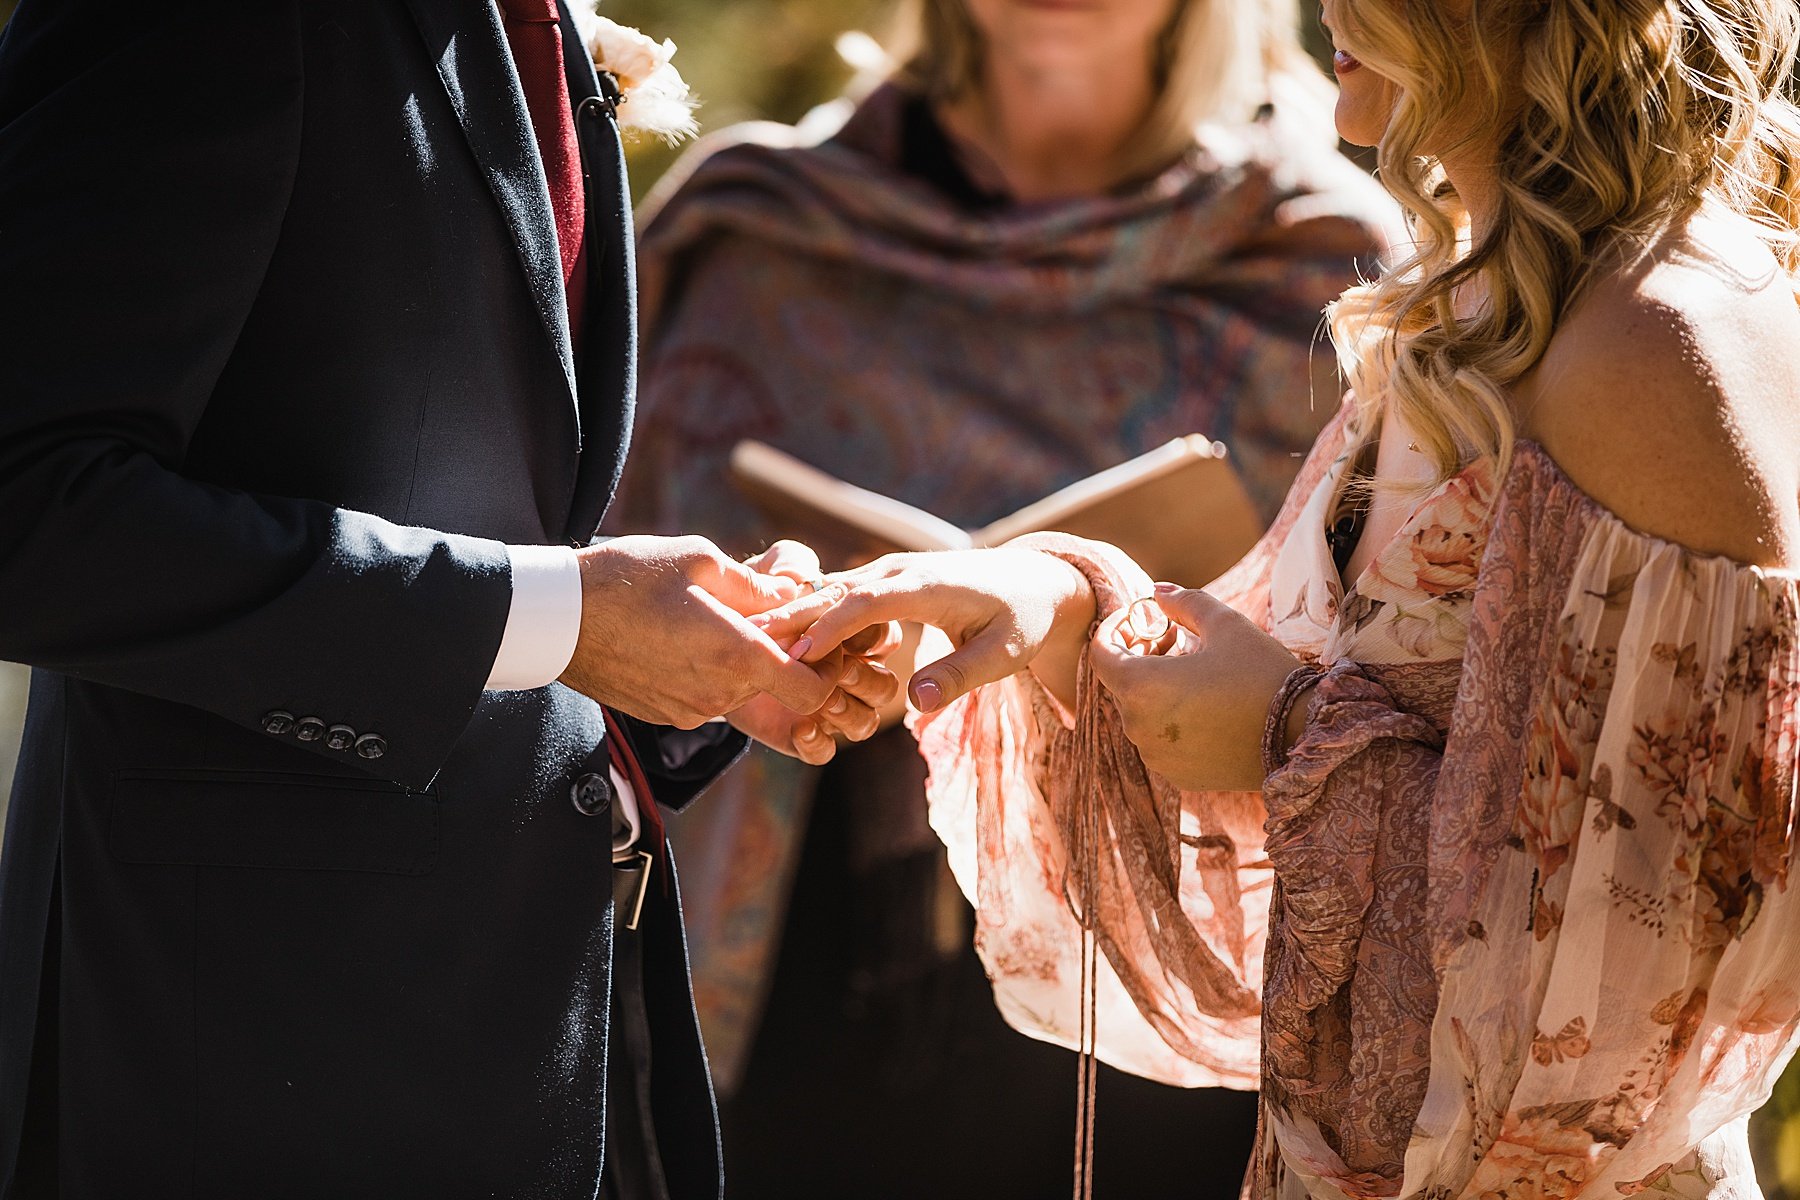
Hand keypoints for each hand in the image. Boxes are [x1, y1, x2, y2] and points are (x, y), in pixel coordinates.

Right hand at [558, 535, 834, 726]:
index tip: (812, 639)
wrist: (557, 617)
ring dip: (739, 665)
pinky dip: (707, 675)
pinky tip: (680, 641)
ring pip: (740, 693)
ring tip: (710, 623)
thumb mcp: (700, 560)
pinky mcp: (665, 715)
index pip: (812, 692)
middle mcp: (718, 694)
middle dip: (778, 657)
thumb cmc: (628, 578)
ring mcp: (690, 710)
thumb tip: (796, 595)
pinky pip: (706, 699)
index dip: (823, 669)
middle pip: (776, 689)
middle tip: (759, 617)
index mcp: (736, 654)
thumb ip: (758, 586)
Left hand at [731, 539, 901, 762]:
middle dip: (866, 679)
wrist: (703, 642)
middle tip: (838, 670)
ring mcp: (824, 707)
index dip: (874, 639)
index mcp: (848, 634)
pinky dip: (818, 743)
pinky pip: (824, 751)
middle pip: (884, 687)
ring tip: (821, 700)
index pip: (884, 638)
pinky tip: (800, 728)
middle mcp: (844, 672)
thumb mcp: (761, 573)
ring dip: (849, 712)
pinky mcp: (798, 733)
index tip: (849, 634)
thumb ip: (787, 561)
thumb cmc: (744, 601)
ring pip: (864, 722)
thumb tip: (801, 577)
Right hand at [749, 548, 1094, 712]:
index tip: (791, 657)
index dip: (825, 629)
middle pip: (833, 592)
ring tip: (745, 639)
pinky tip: (777, 637)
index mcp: (927, 585)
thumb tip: (915, 702)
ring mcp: (890, 572)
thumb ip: (960, 675)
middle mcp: (901, 571)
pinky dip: (810, 614)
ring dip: (791, 614)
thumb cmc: (1022, 619)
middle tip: (742, 640)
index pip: (864, 603)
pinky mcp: (886, 581)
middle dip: (789, 616)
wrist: (1035, 582)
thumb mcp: (1003, 654)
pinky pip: (841, 596)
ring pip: (829, 591)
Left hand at [1088, 583, 1302, 791]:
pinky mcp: (1177, 775)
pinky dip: (1168, 717)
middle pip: (1119, 681)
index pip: (1099, 653)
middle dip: (1139, 654)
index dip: (1114, 628)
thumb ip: (1183, 603)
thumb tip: (1157, 592)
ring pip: (1139, 711)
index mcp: (1141, 687)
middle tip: (1172, 637)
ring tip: (1192, 667)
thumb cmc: (1262, 674)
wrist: (1303, 737)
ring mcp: (1156, 756)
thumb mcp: (1225, 624)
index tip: (1141, 618)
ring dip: (1154, 686)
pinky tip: (1202, 702)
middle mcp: (1138, 726)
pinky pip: (1159, 739)